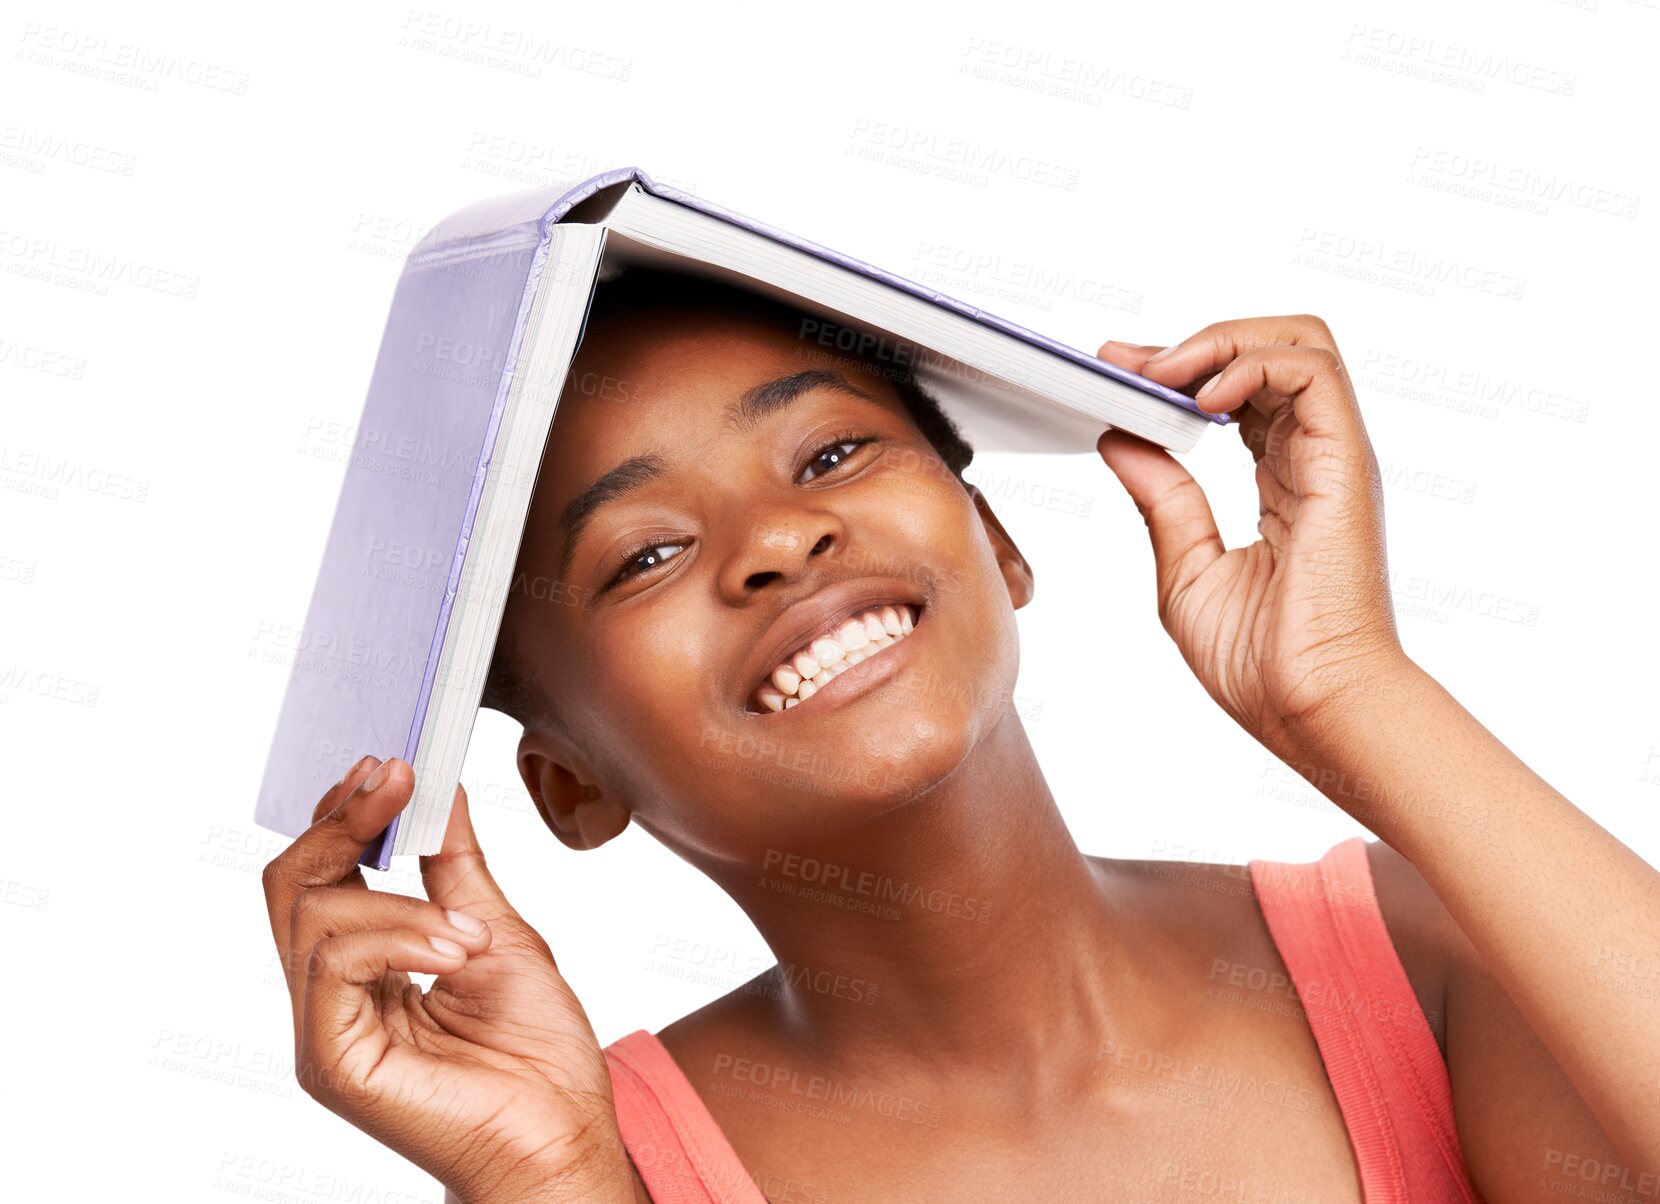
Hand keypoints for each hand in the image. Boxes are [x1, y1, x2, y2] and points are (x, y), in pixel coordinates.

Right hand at [261, 756, 632, 1202]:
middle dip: (345, 820)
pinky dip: (397, 938)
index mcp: (364, 966)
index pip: (320, 872)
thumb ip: (456, 864)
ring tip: (469, 932)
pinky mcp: (333, 1061)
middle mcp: (332, 996)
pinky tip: (455, 951)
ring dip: (401, 902)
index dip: (347, 811)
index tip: (393, 764)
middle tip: (399, 782)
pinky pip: (334, 967)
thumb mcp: (497, 930)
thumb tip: (437, 785)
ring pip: (314, 916)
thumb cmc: (535, 1053)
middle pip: (291, 883)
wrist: (564, 1136)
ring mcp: (326, 1031)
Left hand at [1095, 315, 1412, 760]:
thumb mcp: (1186, 569)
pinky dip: (1252, 361)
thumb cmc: (1265, 665)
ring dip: (1219, 342)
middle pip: (1269, 352)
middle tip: (1127, 365)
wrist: (1311, 709)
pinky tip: (1201, 397)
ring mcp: (1333, 457)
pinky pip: (1312, 373)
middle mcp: (1314, 461)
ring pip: (1297, 343)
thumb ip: (1162, 499)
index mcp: (1283, 485)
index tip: (1116, 372)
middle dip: (1193, 344)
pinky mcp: (1345, 462)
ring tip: (1161, 374)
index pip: (1237, 395)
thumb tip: (1121, 440)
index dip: (1178, 372)